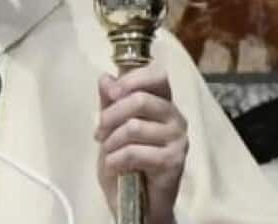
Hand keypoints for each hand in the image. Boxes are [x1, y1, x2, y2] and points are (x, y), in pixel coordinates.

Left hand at [95, 64, 187, 223]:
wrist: (137, 201)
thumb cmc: (127, 160)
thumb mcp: (111, 127)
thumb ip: (110, 101)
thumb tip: (106, 78)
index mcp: (163, 103)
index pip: (157, 76)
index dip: (132, 79)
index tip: (111, 93)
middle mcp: (176, 117)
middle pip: (140, 100)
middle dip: (110, 115)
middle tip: (99, 132)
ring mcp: (178, 140)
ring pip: (134, 127)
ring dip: (111, 141)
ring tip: (108, 151)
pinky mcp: (174, 162)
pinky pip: (135, 152)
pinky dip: (116, 160)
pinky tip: (115, 166)